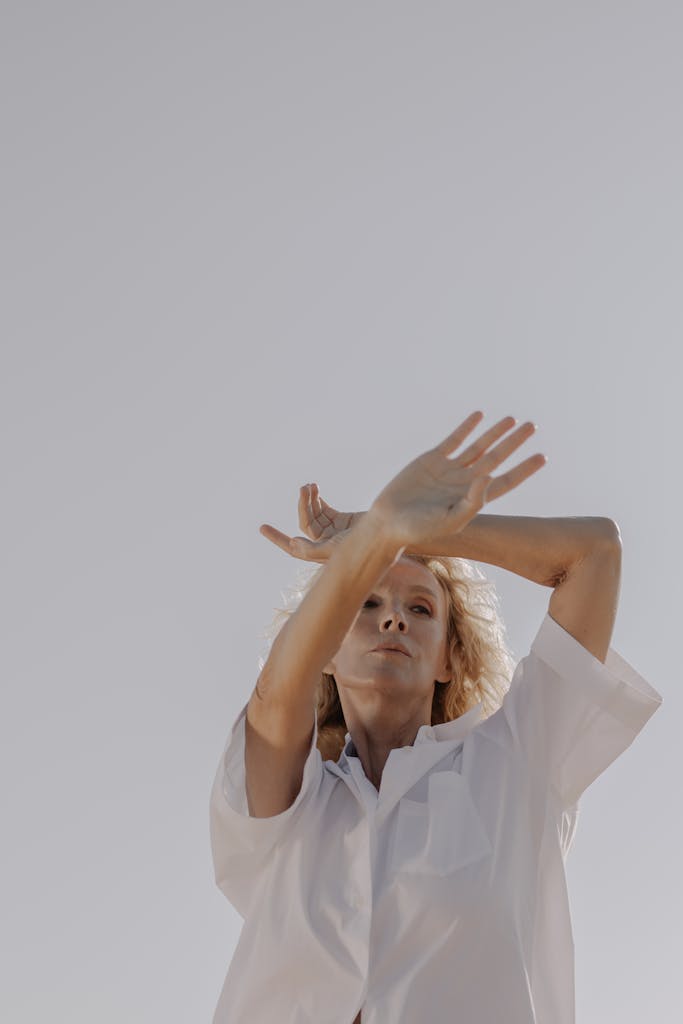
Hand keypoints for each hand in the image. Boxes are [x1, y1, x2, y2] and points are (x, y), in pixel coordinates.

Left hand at [260, 485, 361, 562]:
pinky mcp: (342, 520)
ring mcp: (333, 531)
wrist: (388, 535)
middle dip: (303, 506)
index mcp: (320, 553)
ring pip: (314, 514)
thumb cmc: (361, 547)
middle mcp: (325, 543)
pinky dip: (318, 500)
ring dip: (310, 500)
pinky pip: (324, 509)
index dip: (277, 538)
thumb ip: (312, 550)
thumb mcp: (334, 550)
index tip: (262, 527)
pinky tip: (316, 490)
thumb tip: (292, 544)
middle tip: (303, 489)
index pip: (293, 547)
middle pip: (306, 523)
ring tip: (310, 486)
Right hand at [368, 412, 545, 547]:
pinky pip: (453, 440)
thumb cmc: (419, 529)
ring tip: (512, 419)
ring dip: (495, 432)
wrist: (388, 522)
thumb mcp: (449, 520)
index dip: (524, 469)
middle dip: (514, 442)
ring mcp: (449, 469)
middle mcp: (464, 482)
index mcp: (473, 499)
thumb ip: (471, 502)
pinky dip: (466, 428)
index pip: (505, 481)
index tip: (542, 456)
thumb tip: (489, 476)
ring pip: (478, 447)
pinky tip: (479, 416)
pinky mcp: (431, 459)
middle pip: (496, 458)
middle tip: (532, 426)